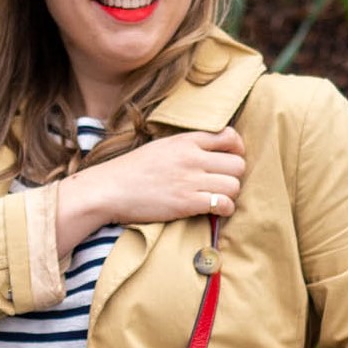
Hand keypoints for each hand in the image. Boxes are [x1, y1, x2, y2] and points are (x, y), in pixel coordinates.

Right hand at [57, 126, 244, 257]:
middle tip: (221, 184)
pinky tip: (213, 211)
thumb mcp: (161, 147)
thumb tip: (208, 152)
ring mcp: (190, 180)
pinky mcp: (187, 203)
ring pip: (234, 186)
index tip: (230, 159)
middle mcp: (192, 157)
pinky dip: (224, 210)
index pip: (230, 136)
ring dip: (229, 195)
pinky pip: (223, 204)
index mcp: (186, 140)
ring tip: (216, 199)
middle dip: (234, 176)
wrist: (109, 189)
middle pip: (238, 164)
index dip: (237, 149)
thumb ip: (185, 147)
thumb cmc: (132, 170)